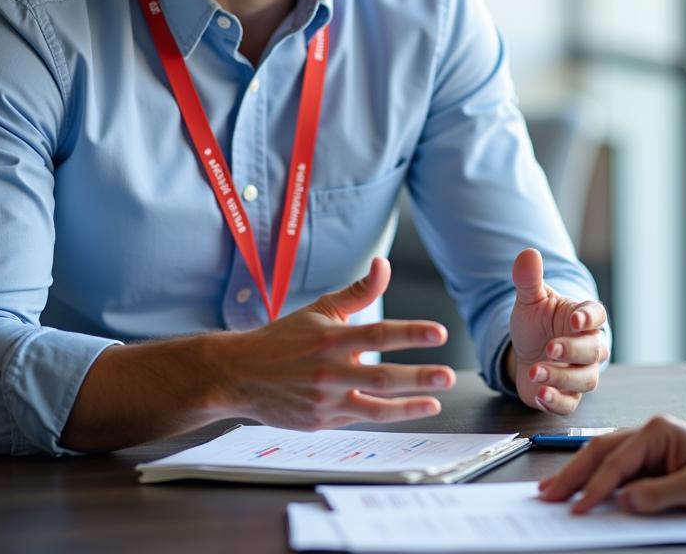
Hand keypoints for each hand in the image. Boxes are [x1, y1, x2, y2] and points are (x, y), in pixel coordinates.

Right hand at [215, 257, 455, 429]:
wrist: (239, 375)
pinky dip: (388, 415)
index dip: (411, 333)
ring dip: (410, 405)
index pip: (378, 333)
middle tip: (446, 376)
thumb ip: (358, 292)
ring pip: (375, 406)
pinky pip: (360, 419)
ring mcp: (325, 399)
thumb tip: (383, 264)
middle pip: (382, 376)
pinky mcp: (320, 420)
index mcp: (330, 337)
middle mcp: (328, 370)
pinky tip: (411, 409)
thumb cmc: (284, 338)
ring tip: (436, 401)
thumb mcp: (320, 310)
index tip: (439, 333)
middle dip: (418, 377)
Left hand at [506, 248, 607, 413]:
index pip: (596, 315)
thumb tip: (528, 253)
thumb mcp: (530, 299)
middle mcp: (587, 347)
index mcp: (582, 318)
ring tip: (535, 372)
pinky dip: (556, 401)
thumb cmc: (536, 323)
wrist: (525, 352)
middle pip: (593, 351)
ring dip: (560, 377)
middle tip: (549, 348)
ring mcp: (580, 373)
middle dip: (572, 350)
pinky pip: (570, 404)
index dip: (589, 318)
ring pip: (584, 380)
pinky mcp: (568, 396)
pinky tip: (540, 393)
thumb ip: (529, 278)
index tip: (576, 319)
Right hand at [538, 415, 685, 513]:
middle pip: (598, 450)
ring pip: (599, 453)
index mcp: (656, 431)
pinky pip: (611, 462)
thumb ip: (661, 494)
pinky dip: (591, 474)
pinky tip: (576, 483)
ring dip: (574, 472)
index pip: (617, 462)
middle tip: (547, 496)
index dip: (596, 488)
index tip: (578, 509)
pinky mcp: (644, 455)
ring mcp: (643, 441)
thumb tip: (624, 501)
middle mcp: (645, 431)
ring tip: (550, 489)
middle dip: (571, 474)